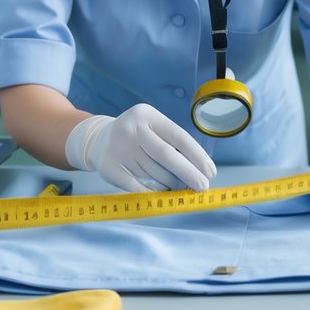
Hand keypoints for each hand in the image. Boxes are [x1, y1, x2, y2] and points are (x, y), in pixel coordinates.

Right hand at [65, 104, 216, 192]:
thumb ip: (173, 146)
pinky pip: (139, 187)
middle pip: (167, 156)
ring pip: (155, 174)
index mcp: (147, 115)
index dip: (197, 156)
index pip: (178, 136)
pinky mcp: (109, 168)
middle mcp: (131, 129)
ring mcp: (118, 148)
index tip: (210, 172)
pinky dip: (154, 193)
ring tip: (179, 188)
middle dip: (189, 174)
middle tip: (203, 187)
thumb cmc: (138, 136)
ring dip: (172, 185)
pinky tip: (163, 194)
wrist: (99, 139)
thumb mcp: (153, 129)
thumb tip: (197, 173)